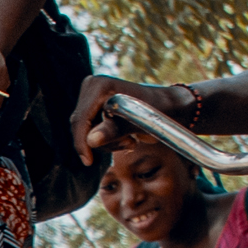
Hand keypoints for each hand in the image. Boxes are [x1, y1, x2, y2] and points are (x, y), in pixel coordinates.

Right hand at [74, 73, 196, 158]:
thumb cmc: (158, 111)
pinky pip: (91, 130)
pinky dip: (107, 139)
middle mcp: (93, 86)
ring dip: (108, 142)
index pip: (81, 119)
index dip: (81, 142)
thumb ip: (114, 130)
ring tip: (130, 141)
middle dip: (103, 142)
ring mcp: (92, 95)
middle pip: (82, 126)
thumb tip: (91, 140)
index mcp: (101, 86)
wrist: (167, 106)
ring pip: (86, 131)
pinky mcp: (93, 104)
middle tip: (129, 144)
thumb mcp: (138, 122)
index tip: (88, 161)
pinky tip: (126, 138)